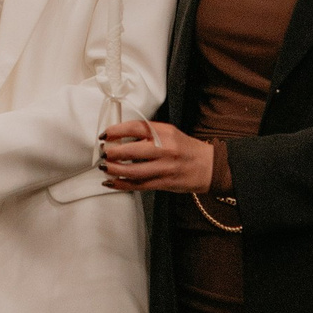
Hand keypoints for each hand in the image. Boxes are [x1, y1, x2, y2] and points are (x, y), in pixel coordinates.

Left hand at [100, 119, 217, 193]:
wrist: (209, 167)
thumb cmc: (186, 149)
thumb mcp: (169, 133)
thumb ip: (148, 134)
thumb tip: (120, 137)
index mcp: (165, 133)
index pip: (135, 128)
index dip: (116, 131)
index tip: (105, 135)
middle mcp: (164, 149)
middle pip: (130, 151)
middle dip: (112, 153)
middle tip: (103, 153)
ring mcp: (164, 168)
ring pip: (132, 171)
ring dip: (114, 169)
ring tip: (104, 167)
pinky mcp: (163, 183)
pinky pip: (138, 185)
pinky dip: (121, 184)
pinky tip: (111, 182)